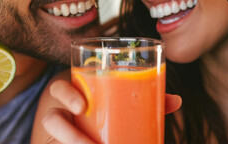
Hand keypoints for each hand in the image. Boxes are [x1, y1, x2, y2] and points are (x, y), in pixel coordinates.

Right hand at [41, 79, 181, 143]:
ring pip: (54, 141)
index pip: (58, 89)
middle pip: (51, 120)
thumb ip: (145, 98)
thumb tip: (176, 100)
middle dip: (68, 136)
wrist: (96, 130)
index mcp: (74, 95)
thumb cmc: (110, 108)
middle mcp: (62, 115)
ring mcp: (62, 134)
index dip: (65, 95)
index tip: (82, 107)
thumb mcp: (123, 102)